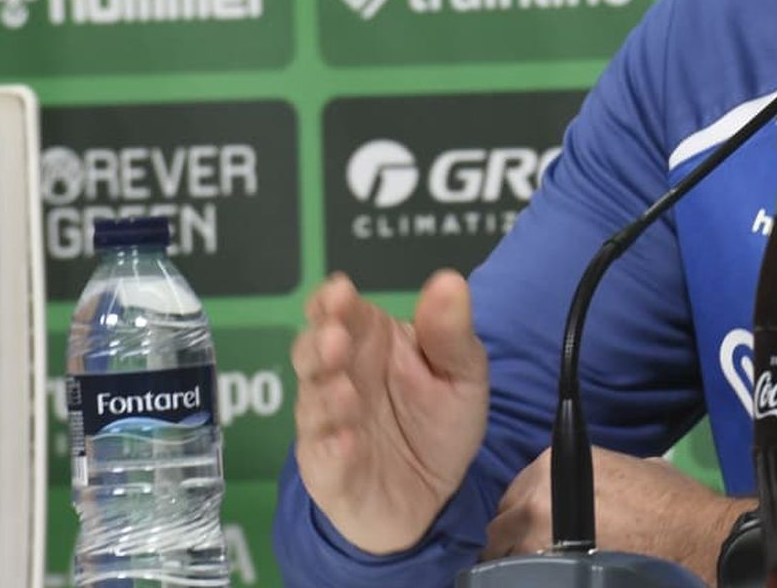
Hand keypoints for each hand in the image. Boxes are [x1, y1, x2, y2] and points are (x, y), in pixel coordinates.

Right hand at [291, 270, 490, 554]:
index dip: (333, 302)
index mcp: (369, 344)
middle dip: (320, 345)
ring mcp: (327, 427)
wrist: (433, 496)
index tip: (339, 293)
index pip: (341, 313)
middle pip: (314, 355)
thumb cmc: (438, 423)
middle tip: (335, 338)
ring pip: (314, 406)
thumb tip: (449, 280)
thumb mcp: (461, 374)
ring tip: (344, 390)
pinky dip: (333, 451)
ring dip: (326, 397)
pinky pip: (325, 460)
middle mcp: (338, 379)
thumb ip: (451, 332)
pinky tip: (346, 442)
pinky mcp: (329, 472)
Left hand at [483, 445, 752, 585]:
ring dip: (517, 560)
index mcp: (554, 465)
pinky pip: (519, 576)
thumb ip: (599, 477)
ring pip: (504, 554)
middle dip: (516, 535)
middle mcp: (536, 495)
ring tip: (537, 570)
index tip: (536, 524)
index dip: (526, 510)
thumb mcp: (634, 468)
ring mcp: (536, 535)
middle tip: (535, 550)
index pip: (517, 491)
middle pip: (504, 522)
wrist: (693, 537)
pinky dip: (526, 577)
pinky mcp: (545, 567)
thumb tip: (593, 490)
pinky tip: (543, 579)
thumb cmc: (671, 501)